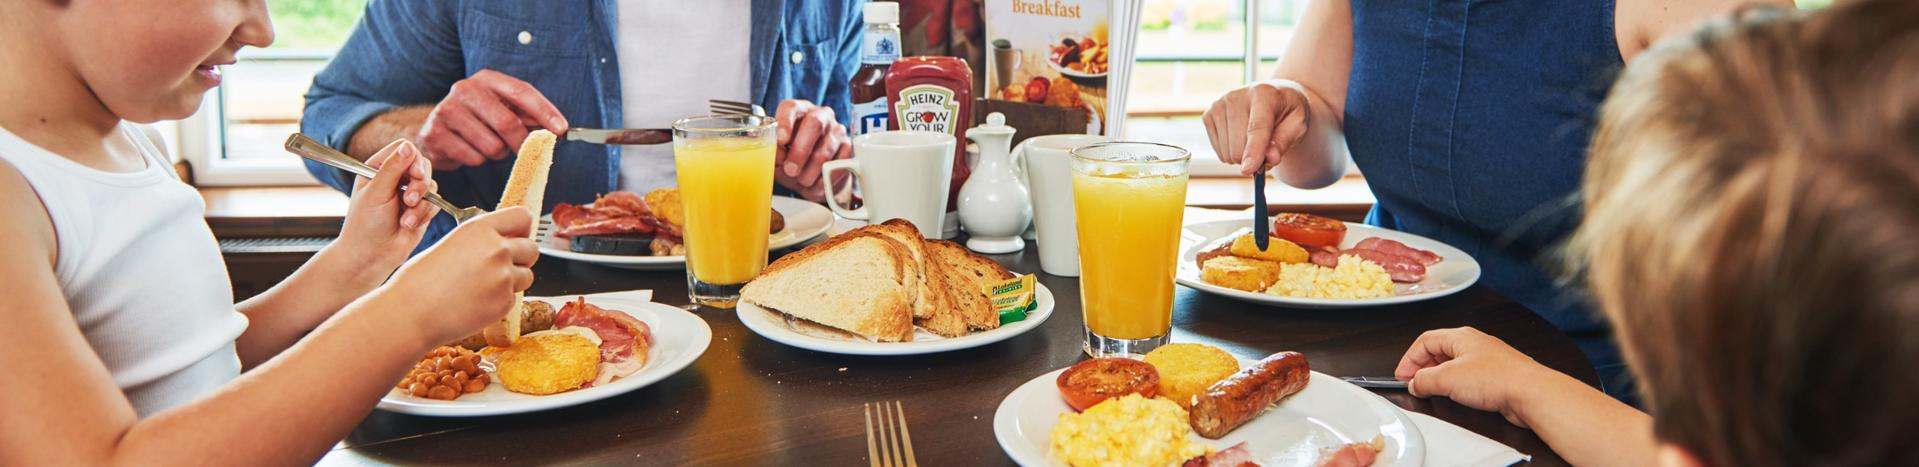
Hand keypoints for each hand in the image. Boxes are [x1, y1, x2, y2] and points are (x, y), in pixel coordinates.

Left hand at [335, 140, 437, 284]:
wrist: (372, 256)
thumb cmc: (365, 225)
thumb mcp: (376, 193)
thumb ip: (392, 169)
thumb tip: (408, 147)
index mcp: (378, 168)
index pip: (403, 149)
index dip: (412, 159)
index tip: (413, 174)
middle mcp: (396, 178)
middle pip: (422, 165)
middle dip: (420, 184)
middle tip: (410, 199)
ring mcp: (410, 193)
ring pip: (431, 185)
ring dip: (421, 203)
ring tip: (406, 218)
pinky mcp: (421, 209)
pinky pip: (435, 203)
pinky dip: (424, 214)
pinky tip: (409, 224)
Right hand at [381, 208, 539, 343]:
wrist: (410, 313)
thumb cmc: (420, 281)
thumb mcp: (451, 244)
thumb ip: (480, 240)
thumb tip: (504, 241)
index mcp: (479, 229)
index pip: (523, 216)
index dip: (522, 229)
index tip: (516, 238)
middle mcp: (496, 249)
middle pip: (532, 248)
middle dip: (521, 258)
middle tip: (500, 268)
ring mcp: (503, 277)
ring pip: (527, 275)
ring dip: (512, 281)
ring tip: (481, 287)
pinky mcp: (504, 302)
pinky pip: (514, 297)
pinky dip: (500, 301)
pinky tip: (475, 303)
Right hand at [416, 69, 569, 170]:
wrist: (435, 132)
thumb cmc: (477, 120)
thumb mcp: (502, 110)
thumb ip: (528, 115)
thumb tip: (557, 129)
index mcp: (487, 79)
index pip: (521, 92)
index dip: (545, 112)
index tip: (561, 130)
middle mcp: (465, 89)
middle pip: (507, 123)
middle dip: (522, 143)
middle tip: (525, 151)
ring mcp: (447, 110)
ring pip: (492, 145)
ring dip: (497, 153)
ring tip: (488, 146)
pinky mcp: (436, 134)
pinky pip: (473, 157)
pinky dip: (478, 160)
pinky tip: (470, 151)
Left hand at [773, 99, 851, 201]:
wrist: (814, 178)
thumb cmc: (792, 161)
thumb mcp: (778, 158)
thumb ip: (775, 154)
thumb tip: (777, 154)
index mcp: (798, 111)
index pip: (791, 108)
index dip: (785, 123)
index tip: (781, 141)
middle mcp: (820, 115)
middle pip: (814, 124)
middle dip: (800, 151)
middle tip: (790, 170)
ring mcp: (837, 130)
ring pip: (825, 150)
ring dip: (810, 171)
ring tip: (802, 181)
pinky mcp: (849, 148)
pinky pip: (839, 164)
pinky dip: (825, 178)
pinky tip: (817, 184)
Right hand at [1203, 80, 1310, 175]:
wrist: (1273, 96)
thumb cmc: (1287, 112)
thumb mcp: (1297, 125)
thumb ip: (1284, 142)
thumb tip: (1270, 159)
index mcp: (1264, 93)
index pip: (1257, 127)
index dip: (1253, 150)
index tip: (1248, 170)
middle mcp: (1236, 96)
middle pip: (1239, 145)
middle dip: (1254, 158)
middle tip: (1266, 149)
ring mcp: (1219, 105)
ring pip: (1227, 152)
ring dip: (1243, 156)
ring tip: (1254, 141)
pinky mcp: (1208, 115)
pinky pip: (1219, 152)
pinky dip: (1232, 152)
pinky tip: (1240, 138)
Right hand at [1393, 327, 1557, 427]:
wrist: (1531, 392)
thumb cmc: (1498, 378)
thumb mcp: (1448, 379)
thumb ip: (1425, 380)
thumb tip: (1415, 382)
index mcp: (1460, 336)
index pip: (1425, 341)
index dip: (1409, 358)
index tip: (1402, 375)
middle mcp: (1474, 343)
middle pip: (1439, 351)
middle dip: (1423, 367)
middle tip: (1415, 383)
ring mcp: (1487, 358)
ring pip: (1454, 364)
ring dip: (1439, 377)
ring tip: (1432, 390)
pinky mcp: (1496, 375)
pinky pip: (1468, 376)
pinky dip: (1456, 384)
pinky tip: (1457, 395)